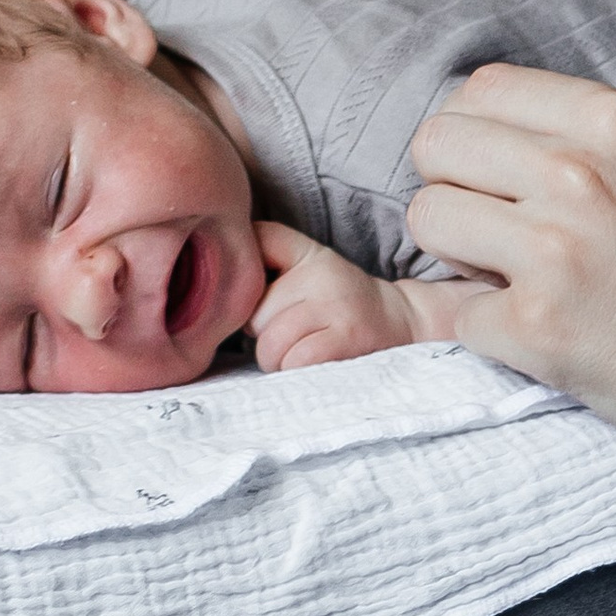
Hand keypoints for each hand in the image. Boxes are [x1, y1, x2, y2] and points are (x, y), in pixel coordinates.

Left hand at [248, 221, 426, 372]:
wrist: (403, 324)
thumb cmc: (338, 303)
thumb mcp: (307, 267)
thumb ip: (265, 258)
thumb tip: (212, 283)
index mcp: (307, 252)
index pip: (258, 243)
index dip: (246, 278)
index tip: (259, 295)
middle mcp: (322, 273)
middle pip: (254, 315)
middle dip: (262, 334)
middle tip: (289, 334)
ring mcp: (335, 305)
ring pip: (270, 344)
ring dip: (277, 360)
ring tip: (298, 352)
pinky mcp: (346, 338)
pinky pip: (294, 361)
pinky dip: (295, 372)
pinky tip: (311, 364)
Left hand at [405, 66, 615, 471]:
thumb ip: (578, 142)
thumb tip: (473, 130)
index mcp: (615, 120)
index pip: (479, 88)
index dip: (476, 138)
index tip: (503, 179)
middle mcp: (579, 170)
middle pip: (436, 145)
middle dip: (456, 190)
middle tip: (506, 237)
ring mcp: (554, 247)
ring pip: (427, 218)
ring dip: (459, 259)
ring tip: (525, 283)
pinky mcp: (536, 326)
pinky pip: (454, 313)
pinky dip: (490, 333)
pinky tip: (552, 340)